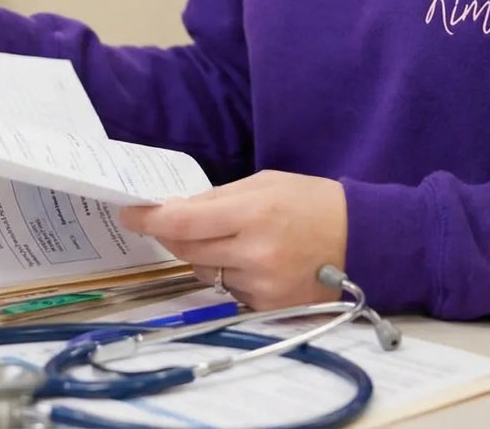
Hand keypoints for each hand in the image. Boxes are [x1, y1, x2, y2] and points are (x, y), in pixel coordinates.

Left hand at [120, 170, 347, 309]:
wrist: (360, 237)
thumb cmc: (310, 201)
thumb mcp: (265, 183)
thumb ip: (219, 196)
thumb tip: (175, 208)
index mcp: (253, 212)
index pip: (186, 221)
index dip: (152, 219)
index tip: (129, 214)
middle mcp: (253, 253)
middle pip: (189, 249)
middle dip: (173, 235)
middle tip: (169, 222)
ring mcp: (261, 285)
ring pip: (208, 272)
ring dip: (207, 255)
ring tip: (235, 238)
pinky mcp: (269, 307)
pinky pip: (230, 290)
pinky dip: (232, 274)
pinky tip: (255, 260)